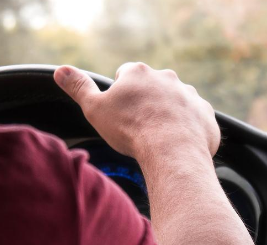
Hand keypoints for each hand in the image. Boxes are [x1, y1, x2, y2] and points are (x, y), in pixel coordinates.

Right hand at [53, 63, 219, 159]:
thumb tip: (61, 71)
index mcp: (138, 73)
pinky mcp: (205, 114)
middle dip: (145, 103)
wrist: (172, 151)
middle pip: (152, 87)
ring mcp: (189, 95)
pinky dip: (187, 129)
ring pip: (175, 102)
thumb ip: (78, 87)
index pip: (124, 74)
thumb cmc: (130, 130)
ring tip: (158, 138)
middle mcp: (167, 78)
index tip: (120, 111)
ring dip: (167, 115)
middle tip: (138, 127)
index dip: (120, 93)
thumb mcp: (94, 109)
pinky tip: (177, 145)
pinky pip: (194, 119)